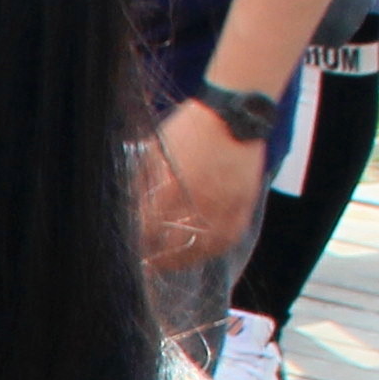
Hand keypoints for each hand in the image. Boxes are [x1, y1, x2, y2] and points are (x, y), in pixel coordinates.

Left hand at [143, 98, 264, 268]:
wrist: (232, 116)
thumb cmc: (191, 128)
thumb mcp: (155, 150)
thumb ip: (143, 180)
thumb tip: (134, 205)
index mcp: (170, 188)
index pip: (149, 229)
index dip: (141, 242)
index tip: (137, 248)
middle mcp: (196, 203)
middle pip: (174, 245)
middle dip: (159, 258)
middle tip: (152, 263)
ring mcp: (223, 206)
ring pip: (203, 247)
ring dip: (186, 260)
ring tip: (176, 263)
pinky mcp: (243, 204)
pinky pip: (229, 238)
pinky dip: (214, 249)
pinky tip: (204, 251)